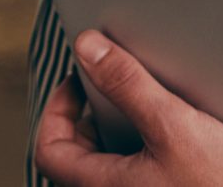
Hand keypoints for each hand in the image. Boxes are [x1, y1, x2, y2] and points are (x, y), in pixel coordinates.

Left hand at [32, 31, 222, 186]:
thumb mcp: (173, 124)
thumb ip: (128, 85)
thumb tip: (89, 49)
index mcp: (103, 185)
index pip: (49, 148)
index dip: (55, 109)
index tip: (77, 79)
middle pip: (76, 156)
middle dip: (85, 115)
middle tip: (103, 85)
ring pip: (107, 165)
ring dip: (115, 131)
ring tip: (137, 103)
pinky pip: (136, 173)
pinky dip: (141, 148)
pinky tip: (169, 132)